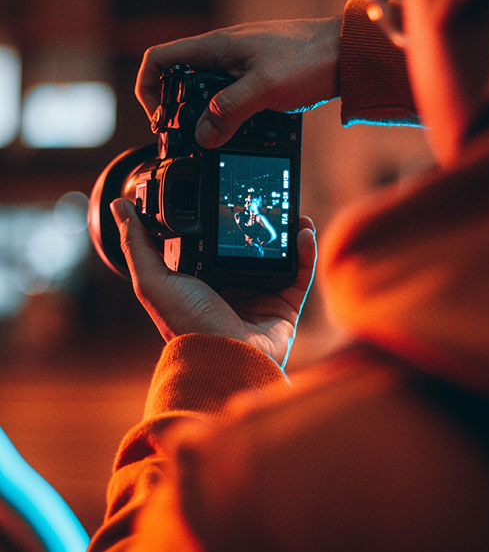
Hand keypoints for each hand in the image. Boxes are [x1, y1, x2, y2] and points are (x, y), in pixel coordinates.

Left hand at [110, 198, 316, 367]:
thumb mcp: (153, 280)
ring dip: (287, 231)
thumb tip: (119, 206)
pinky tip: (303, 230)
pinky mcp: (285, 305)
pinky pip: (300, 272)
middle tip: (267, 198)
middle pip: (250, 245)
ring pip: (279, 255)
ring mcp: (260, 295)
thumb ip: (137, 243)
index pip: (212, 240)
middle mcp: (232, 286)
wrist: (225, 360)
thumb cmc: (186, 326)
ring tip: (292, 209)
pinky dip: (305, 251)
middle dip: (261, 221)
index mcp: (201, 279)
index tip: (228, 191)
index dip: (222, 217)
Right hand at [134, 16, 341, 147]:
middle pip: (181, 80)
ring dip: (208, 117)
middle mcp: (224, 52)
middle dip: (178, 110)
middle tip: (188, 139)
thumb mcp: (265, 89)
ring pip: (208, 92)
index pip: (159, 60)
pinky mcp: (259, 76)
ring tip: (217, 141)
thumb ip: (230, 111)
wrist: (349, 52)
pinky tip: (245, 132)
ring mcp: (242, 63)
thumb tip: (203, 136)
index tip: (159, 119)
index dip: (147, 89)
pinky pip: (233, 97)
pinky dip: (232, 116)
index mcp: (216, 47)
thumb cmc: (310, 60)